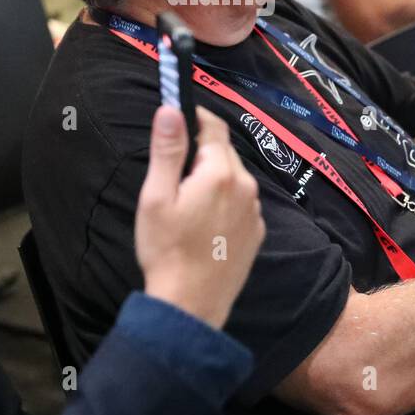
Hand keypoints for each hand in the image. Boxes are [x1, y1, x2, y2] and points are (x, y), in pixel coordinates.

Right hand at [136, 106, 264, 329]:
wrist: (191, 305)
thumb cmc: (167, 250)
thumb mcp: (157, 197)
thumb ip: (167, 150)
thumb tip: (171, 109)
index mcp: (220, 173)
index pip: (214, 126)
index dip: (194, 116)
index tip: (176, 120)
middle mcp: (246, 186)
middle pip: (224, 152)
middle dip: (201, 152)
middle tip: (174, 173)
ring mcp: (255, 211)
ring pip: (234, 177)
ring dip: (214, 177)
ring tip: (187, 201)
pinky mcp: (257, 232)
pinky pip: (241, 202)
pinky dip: (225, 201)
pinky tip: (204, 223)